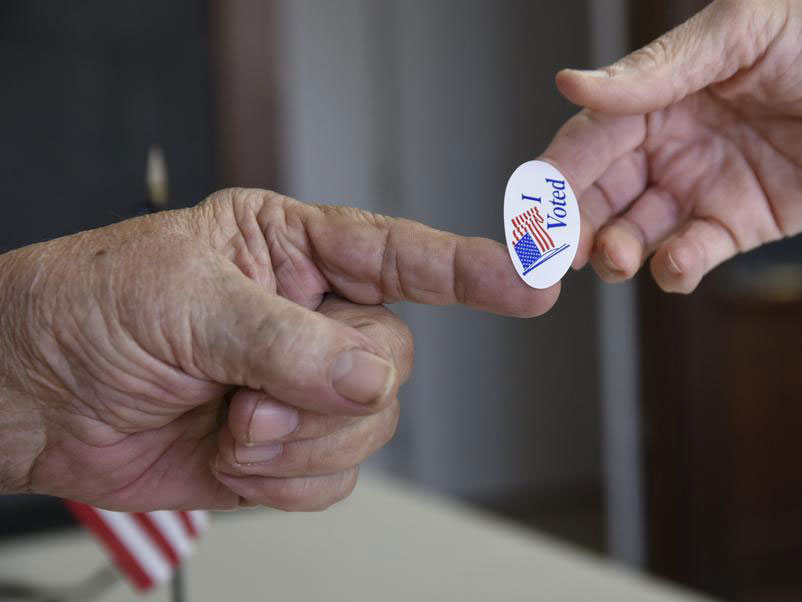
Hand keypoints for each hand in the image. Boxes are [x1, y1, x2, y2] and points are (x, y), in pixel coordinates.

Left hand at [0, 188, 556, 510]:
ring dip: (303, 439)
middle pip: (391, 355)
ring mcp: (301, 384)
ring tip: (234, 427)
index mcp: (290, 249)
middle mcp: (308, 314)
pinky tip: (239, 456)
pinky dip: (292, 477)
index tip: (532, 279)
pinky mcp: (286, 446)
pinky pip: (337, 472)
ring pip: (371, 420)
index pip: (398, 254)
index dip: (469, 268)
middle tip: (260, 398)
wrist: (29, 397)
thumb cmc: (87, 310)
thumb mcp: (187, 301)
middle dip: (331, 389)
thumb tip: (371, 377)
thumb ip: (288, 341)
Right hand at [542, 0, 801, 292]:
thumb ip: (655, 69)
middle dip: (573, 227)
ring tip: (618, 257)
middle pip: (599, 194)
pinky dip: (675, 268)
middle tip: (556, 255)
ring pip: (635, 231)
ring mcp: (701, 187)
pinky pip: (691, 256)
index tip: (532, 210)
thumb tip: (572, 82)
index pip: (589, 139)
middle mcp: (670, 143)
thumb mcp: (743, 33)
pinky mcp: (738, 226)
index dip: (557, 176)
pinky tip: (676, 263)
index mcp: (659, 95)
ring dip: (617, 251)